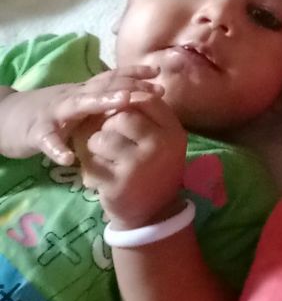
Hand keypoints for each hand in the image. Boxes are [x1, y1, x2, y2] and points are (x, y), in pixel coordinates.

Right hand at [0, 66, 162, 165]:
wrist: (7, 118)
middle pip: (103, 86)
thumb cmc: (49, 113)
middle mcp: (71, 96)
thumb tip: (134, 98)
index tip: (158, 72)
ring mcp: (53, 113)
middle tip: (156, 90)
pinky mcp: (35, 133)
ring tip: (124, 102)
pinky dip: (57, 148)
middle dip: (130, 86)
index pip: (112, 77)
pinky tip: (68, 159)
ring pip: (78, 104)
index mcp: (83, 91)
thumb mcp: (78, 104)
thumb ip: (101, 101)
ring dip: (102, 102)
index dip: (135, 73)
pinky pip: (47, 140)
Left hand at [74, 96, 187, 229]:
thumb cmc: (155, 167)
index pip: (148, 100)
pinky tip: (100, 176)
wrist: (154, 213)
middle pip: (123, 116)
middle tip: (109, 136)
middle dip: (110, 123)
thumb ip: (149, 116)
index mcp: (173, 131)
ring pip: (103, 137)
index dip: (129, 99)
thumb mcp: (163, 139)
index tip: (120, 108)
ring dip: (96, 144)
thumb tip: (125, 87)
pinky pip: (93, 161)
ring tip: (103, 156)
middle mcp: (160, 145)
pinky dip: (90, 166)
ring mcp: (139, 164)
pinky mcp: (118, 183)